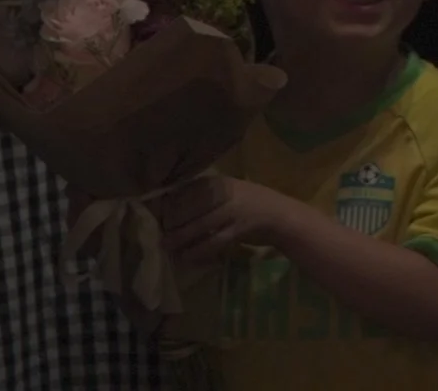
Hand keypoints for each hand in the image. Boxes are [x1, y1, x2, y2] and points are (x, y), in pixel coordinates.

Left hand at [155, 175, 289, 266]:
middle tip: (159, 236)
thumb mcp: (227, 194)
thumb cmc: (250, 204)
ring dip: (181, 238)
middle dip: (171, 223)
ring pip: (199, 225)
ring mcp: (233, 210)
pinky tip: (188, 257)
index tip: (156, 217)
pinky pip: (214, 241)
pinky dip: (199, 250)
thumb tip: (171, 209)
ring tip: (167, 247)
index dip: (169, 205)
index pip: (186, 191)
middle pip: (190, 207)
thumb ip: (204, 198)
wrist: (281, 216)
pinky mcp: (239, 228)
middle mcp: (224, 192)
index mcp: (218, 182)